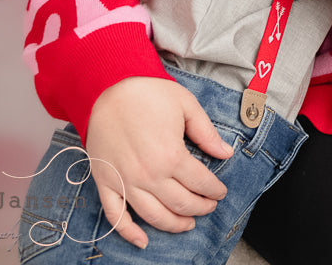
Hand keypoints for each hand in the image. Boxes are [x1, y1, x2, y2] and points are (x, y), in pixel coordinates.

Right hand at [83, 76, 232, 247]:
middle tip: (209, 206)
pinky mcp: (105, 183)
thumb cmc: (147, 94)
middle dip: (200, 208)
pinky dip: (128, 233)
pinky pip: (116, 216)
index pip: (201, 183)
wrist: (106, 89)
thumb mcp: (186, 105)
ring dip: (174, 224)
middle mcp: (148, 175)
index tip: (220, 191)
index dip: (214, 190)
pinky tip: (142, 241)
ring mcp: (125, 182)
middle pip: (181, 204)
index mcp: (171, 156)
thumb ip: (207, 133)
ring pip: (154, 216)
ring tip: (187, 223)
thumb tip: (226, 153)